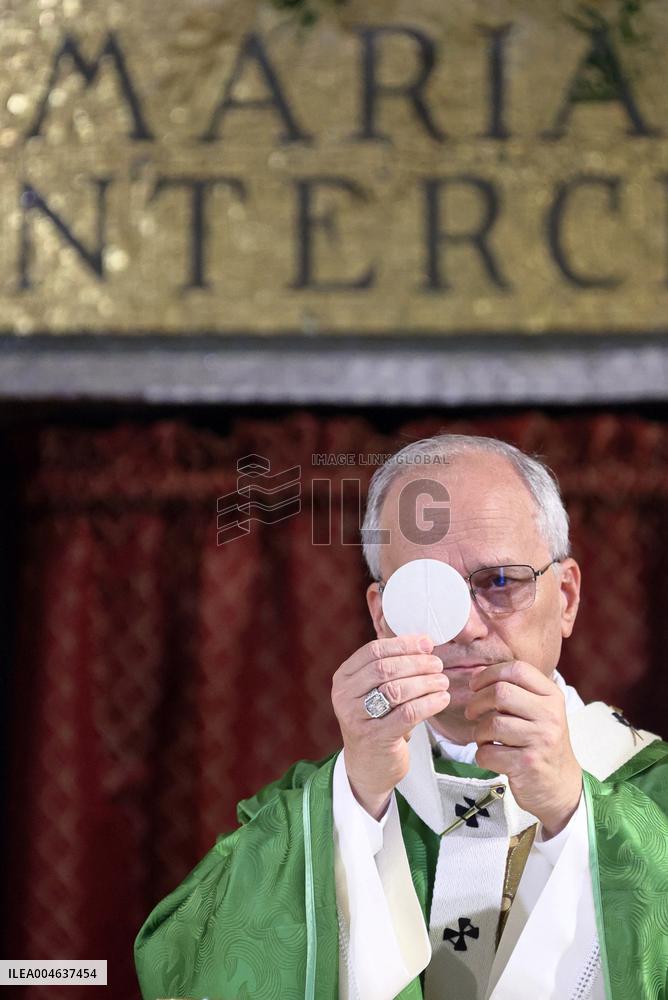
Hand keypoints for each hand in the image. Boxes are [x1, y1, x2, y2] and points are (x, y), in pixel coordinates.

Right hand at [332, 634, 449, 818]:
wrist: (367, 766)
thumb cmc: (377, 720)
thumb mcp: (373, 691)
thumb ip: (391, 667)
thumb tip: (424, 642)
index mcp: (343, 678)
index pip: (373, 651)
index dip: (403, 644)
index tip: (426, 643)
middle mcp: (344, 696)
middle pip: (385, 669)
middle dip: (417, 663)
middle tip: (438, 665)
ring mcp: (356, 718)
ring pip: (397, 690)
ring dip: (425, 682)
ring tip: (442, 682)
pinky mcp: (375, 737)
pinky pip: (407, 714)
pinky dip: (429, 704)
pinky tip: (442, 699)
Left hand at [465, 661, 581, 836]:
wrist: (561, 785)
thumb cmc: (542, 743)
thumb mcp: (540, 711)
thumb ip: (515, 690)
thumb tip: (478, 673)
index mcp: (552, 696)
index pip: (518, 669)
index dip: (489, 673)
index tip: (475, 685)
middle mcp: (550, 715)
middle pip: (501, 693)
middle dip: (477, 702)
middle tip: (471, 713)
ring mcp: (541, 740)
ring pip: (492, 724)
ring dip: (479, 732)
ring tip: (485, 738)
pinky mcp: (527, 764)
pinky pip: (488, 752)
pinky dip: (482, 755)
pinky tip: (492, 756)